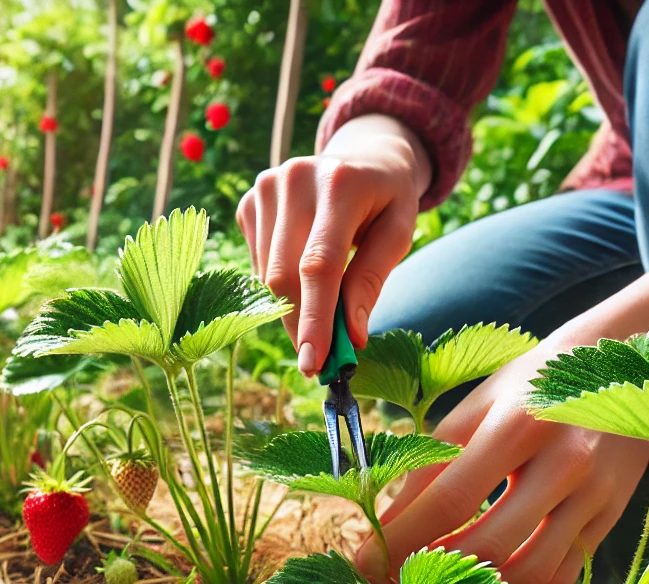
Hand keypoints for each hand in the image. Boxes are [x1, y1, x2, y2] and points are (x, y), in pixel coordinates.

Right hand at [237, 114, 430, 375]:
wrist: (364, 156)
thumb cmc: (387, 200)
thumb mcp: (398, 233)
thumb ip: (371, 280)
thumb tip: (351, 336)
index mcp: (340, 183)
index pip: (319, 263)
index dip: (315, 317)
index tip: (314, 362)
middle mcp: (295, 178)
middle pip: (285, 274)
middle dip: (300, 325)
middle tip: (319, 361)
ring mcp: (266, 186)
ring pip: (267, 275)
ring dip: (291, 307)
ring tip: (320, 308)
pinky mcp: (250, 200)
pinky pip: (257, 264)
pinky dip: (279, 283)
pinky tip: (302, 269)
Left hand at [357, 324, 648, 583]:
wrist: (626, 361)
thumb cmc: (532, 384)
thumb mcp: (475, 406)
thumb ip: (430, 462)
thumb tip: (385, 525)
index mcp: (517, 423)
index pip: (448, 501)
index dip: (400, 541)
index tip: (363, 560)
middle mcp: (564, 461)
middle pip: (488, 545)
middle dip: (429, 572)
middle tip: (394, 576)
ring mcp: (595, 494)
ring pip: (527, 573)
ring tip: (438, 577)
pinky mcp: (611, 516)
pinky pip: (559, 574)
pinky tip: (487, 574)